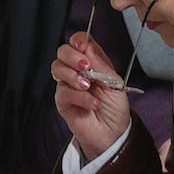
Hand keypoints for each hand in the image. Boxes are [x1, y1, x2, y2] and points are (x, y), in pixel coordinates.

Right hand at [52, 31, 131, 159]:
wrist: (113, 133)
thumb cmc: (115, 108)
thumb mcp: (115, 83)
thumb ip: (100, 65)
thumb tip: (86, 45)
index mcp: (93, 62)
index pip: (80, 43)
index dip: (78, 40)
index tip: (82, 45)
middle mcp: (77, 71)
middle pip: (63, 52)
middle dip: (72, 57)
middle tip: (86, 67)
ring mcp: (68, 85)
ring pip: (57, 69)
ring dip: (74, 76)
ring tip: (89, 87)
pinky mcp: (62, 101)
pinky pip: (63, 92)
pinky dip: (80, 97)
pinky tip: (93, 103)